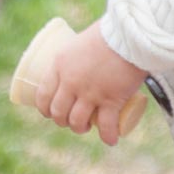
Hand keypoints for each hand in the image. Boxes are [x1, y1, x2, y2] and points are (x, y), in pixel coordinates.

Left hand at [32, 24, 148, 145]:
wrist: (130, 35)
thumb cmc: (108, 33)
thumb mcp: (82, 40)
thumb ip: (80, 54)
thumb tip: (86, 59)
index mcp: (59, 65)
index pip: (43, 94)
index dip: (45, 109)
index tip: (50, 113)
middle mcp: (71, 81)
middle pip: (58, 112)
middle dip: (62, 121)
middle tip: (70, 120)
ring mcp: (90, 93)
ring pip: (77, 121)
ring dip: (80, 129)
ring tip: (86, 128)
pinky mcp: (111, 99)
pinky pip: (106, 126)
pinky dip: (107, 136)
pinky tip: (110, 140)